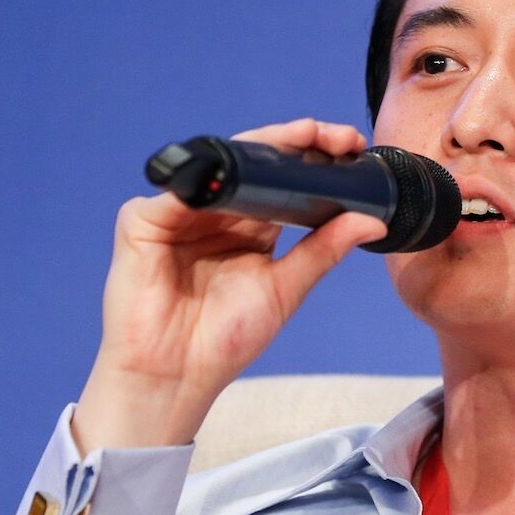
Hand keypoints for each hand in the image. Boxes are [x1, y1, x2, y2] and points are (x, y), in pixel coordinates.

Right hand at [72, 119, 387, 450]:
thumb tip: (372, 221)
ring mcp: (177, 213)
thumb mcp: (285, 288)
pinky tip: (240, 173)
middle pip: (255, 163)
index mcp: (249, 225)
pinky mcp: (142, 221)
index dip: (315, 158)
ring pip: (220, 165)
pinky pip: (178, 191)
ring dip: (262, 150)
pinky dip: (209, 179)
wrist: (176, 376)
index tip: (354, 147)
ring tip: (304, 140)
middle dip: (298, 144)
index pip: (283, 179)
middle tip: (339, 138)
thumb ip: (323, 250)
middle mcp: (215, 212)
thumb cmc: (225, 339)